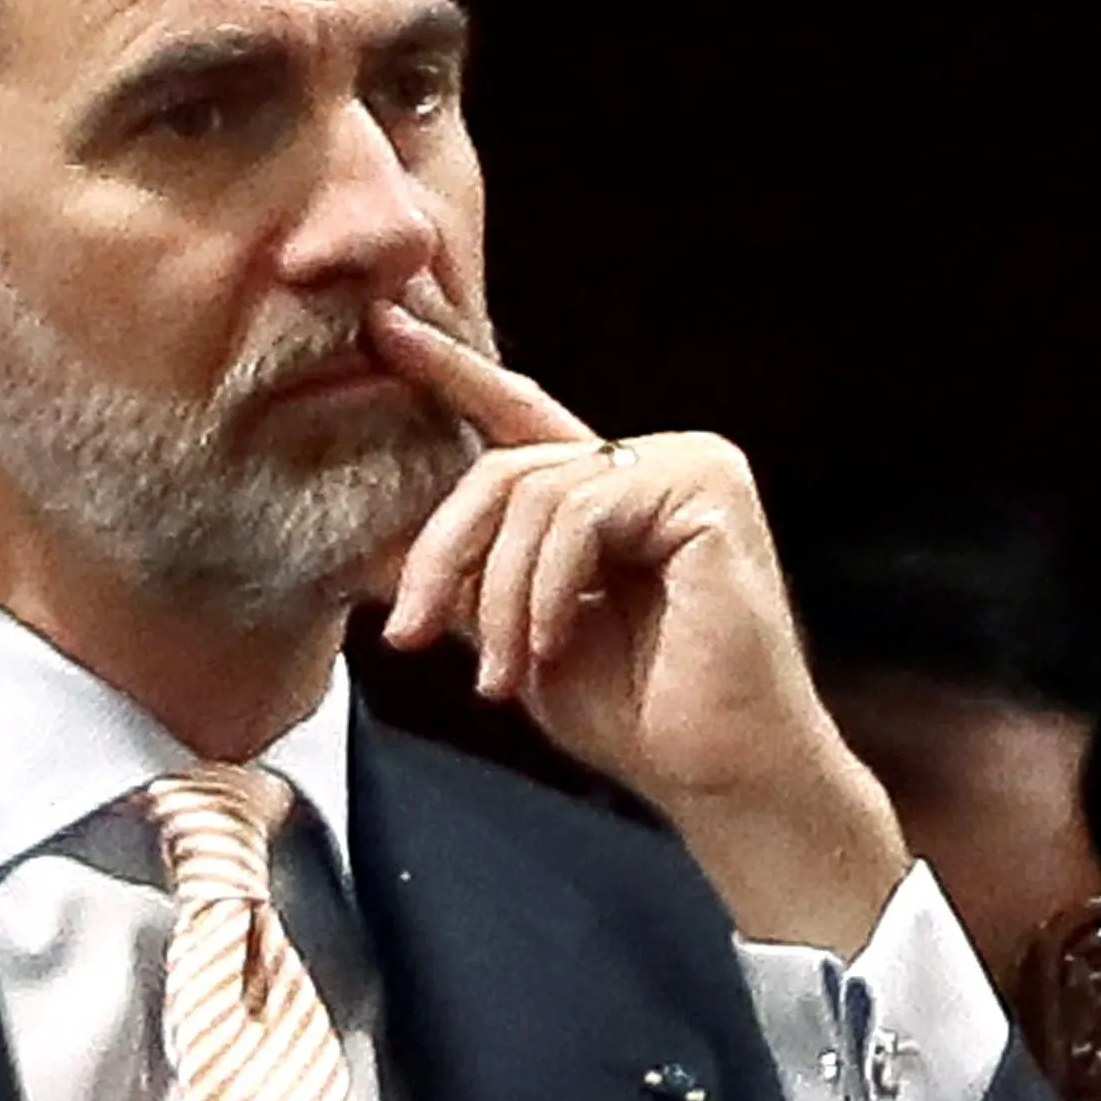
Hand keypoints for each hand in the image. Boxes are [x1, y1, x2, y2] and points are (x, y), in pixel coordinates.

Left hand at [369, 307, 908, 950]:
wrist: (724, 774)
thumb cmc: (640, 719)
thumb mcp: (519, 640)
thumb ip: (468, 582)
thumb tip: (375, 552)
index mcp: (612, 496)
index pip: (519, 417)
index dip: (452, 370)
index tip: (383, 326)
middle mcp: (653, 466)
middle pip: (507, 467)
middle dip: (447, 554)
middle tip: (412, 634)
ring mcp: (688, 466)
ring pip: (535, 492)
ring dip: (500, 595)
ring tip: (504, 676)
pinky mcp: (706, 487)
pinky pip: (581, 512)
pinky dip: (548, 589)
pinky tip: (555, 646)